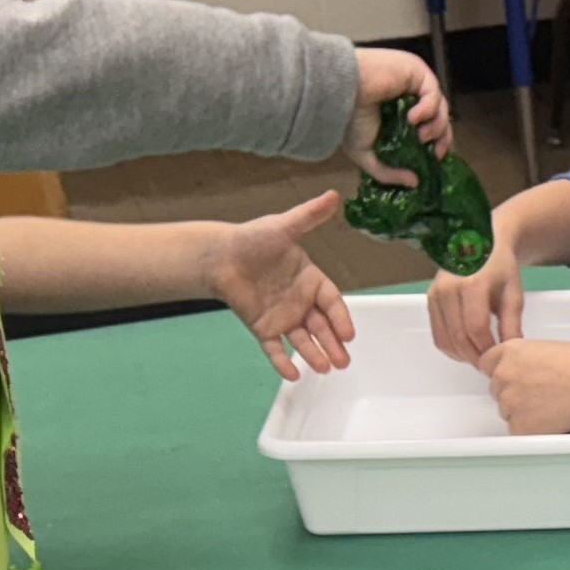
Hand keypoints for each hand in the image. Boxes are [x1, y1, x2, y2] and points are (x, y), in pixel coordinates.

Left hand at [200, 193, 356, 378]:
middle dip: (333, 344)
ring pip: (303, 341)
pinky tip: (293, 374)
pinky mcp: (263, 328)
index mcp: (312, 280)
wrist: (220, 256)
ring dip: (314, 355)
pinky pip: (275, 349)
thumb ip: (308, 216)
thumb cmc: (253, 239)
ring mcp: (283, 317)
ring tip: (325, 369)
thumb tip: (333, 195)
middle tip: (344, 361)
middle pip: (322, 327)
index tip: (349, 334)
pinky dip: (283, 362)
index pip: (333, 302)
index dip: (341, 318)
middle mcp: (301, 302)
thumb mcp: (283, 227)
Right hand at [347, 49, 451, 183]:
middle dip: (443, 136)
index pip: (429, 125)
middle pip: (441, 116)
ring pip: (441, 106)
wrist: (337, 95)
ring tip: (421, 137)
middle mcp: (409, 95)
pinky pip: (433, 92)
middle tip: (437, 153)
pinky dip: (428, 109)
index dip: (438, 141)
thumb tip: (415, 183)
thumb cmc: (348, 120)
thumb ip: (389, 173)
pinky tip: (412, 119)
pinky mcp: (415, 70)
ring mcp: (413, 82)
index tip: (436, 157)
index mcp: (399, 112)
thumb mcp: (366, 155)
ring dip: (436, 125)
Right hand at [429, 249, 525, 362]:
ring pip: (445, 339)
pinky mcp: (429, 300)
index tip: (500, 359)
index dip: (488, 348)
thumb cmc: (500, 268)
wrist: (477, 243)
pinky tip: (466, 349)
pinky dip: (451, 348)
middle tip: (490, 365)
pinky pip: (438, 334)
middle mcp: (448, 289)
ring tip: (480, 358)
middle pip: (459, 337)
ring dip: (463, 355)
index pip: (476, 328)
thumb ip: (512, 324)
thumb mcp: (513, 294)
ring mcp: (435, 295)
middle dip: (476, 357)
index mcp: (472, 283)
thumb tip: (511, 353)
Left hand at [479, 338, 569, 434]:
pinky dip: (530, 428)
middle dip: (512, 392)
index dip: (500, 372)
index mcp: (509, 352)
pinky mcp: (519, 425)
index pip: (486, 364)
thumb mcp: (544, 347)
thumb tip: (521, 370)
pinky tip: (548, 419)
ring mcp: (509, 402)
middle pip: (496, 389)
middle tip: (537, 395)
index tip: (509, 378)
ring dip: (521, 412)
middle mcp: (503, 375)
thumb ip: (524, 359)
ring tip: (548, 406)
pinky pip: (517, 429)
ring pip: (506, 411)